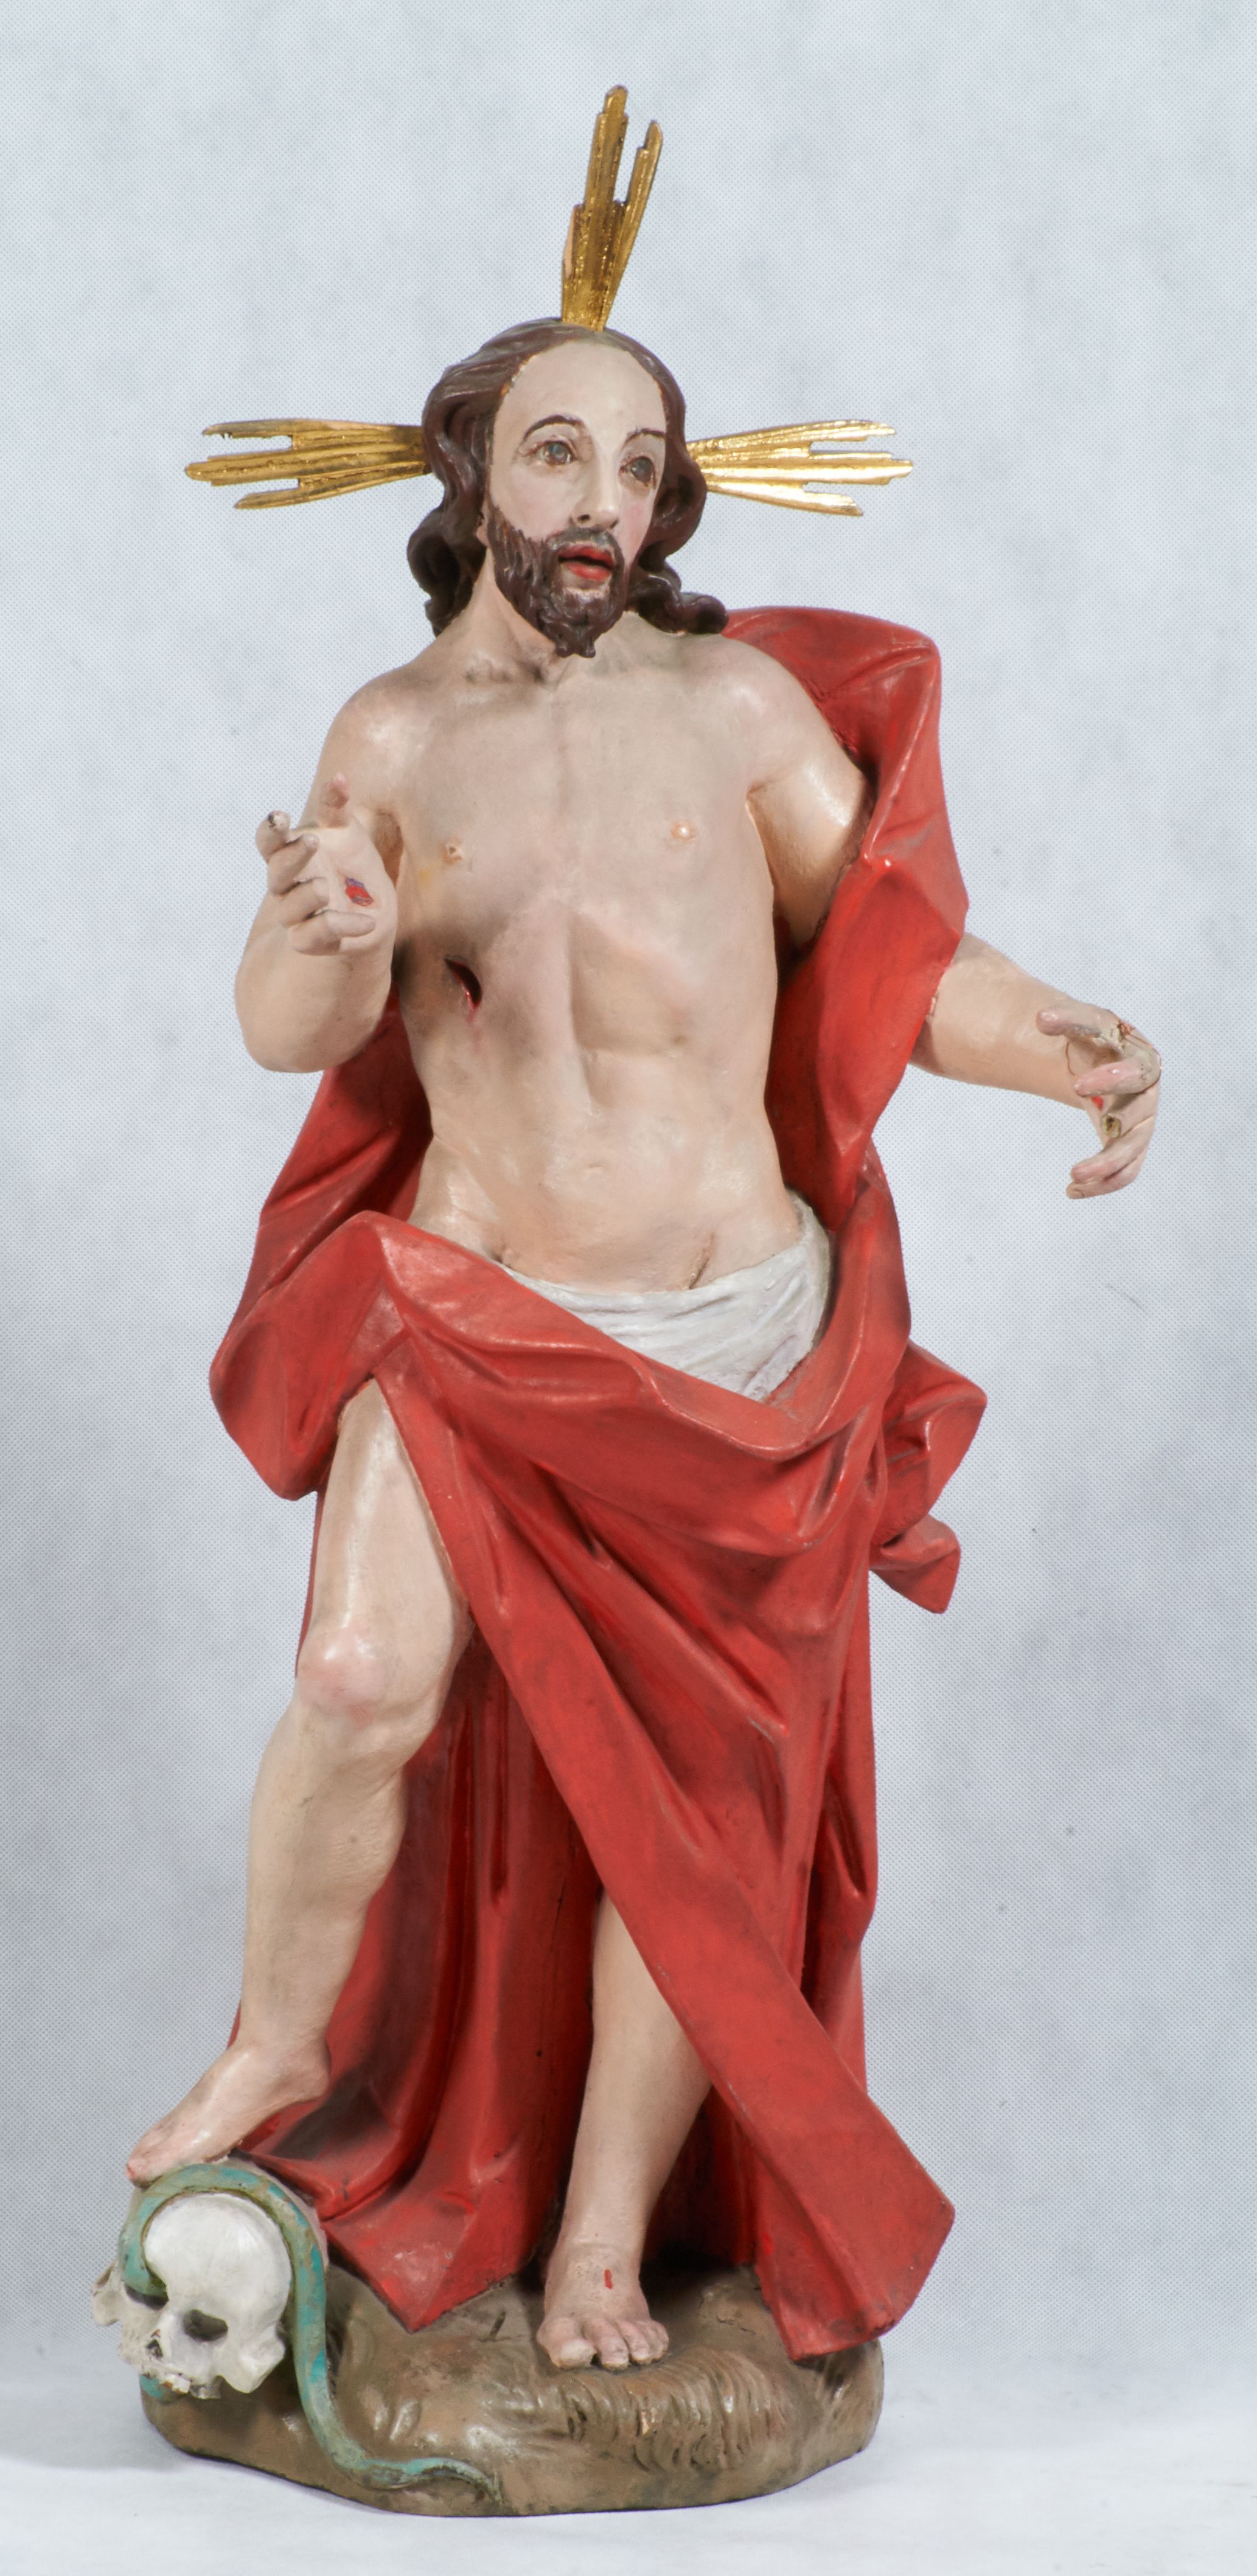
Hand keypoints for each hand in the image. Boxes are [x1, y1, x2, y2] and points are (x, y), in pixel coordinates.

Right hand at [256, 772, 396, 957]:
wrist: (375, 909)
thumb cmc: (351, 865)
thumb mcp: (347, 832)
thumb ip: (337, 807)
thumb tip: (340, 777)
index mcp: (288, 855)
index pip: (268, 843)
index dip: (270, 831)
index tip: (281, 815)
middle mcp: (286, 886)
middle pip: (276, 873)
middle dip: (291, 856)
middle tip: (312, 840)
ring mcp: (296, 915)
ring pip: (290, 908)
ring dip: (307, 895)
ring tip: (327, 886)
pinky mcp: (311, 941)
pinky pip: (315, 936)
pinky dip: (339, 927)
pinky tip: (367, 922)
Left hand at [1037, 1008, 1160, 1198]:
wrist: (1099, 1056)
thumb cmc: (1095, 1038)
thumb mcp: (1084, 1023)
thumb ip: (1066, 1019)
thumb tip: (1038, 1019)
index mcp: (1142, 1061)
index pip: (1135, 1071)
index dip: (1110, 1081)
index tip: (1075, 1087)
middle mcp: (1147, 1094)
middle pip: (1139, 1112)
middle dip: (1114, 1126)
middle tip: (1074, 1125)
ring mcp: (1141, 1122)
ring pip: (1132, 1150)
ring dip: (1106, 1164)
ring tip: (1073, 1175)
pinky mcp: (1131, 1145)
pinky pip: (1126, 1171)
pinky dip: (1104, 1184)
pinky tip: (1071, 1190)